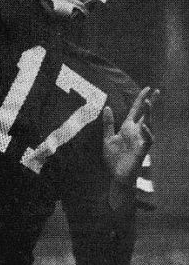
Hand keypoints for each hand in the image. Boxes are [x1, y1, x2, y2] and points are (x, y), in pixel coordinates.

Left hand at [103, 86, 159, 207]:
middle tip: (157, 91)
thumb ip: (108, 123)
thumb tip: (107, 107)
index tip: (147, 88)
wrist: (116, 175)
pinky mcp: (142, 150)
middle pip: (146, 114)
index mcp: (128, 127)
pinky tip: (143, 125)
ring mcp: (140, 140)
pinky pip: (147, 139)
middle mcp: (136, 132)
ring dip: (149, 113)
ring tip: (148, 102)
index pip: (136, 110)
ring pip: (149, 124)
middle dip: (151, 103)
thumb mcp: (107, 138)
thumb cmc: (114, 158)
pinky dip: (146, 132)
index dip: (140, 99)